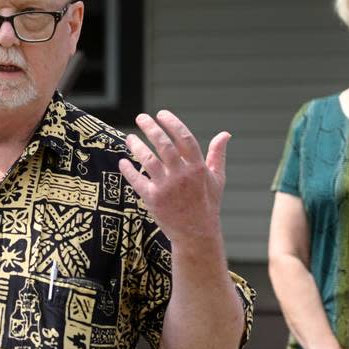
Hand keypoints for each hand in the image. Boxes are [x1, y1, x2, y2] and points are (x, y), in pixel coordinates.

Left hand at [117, 110, 229, 243]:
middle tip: (141, 117)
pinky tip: (123, 162)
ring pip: (147, 160)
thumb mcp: (217, 178)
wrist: (196, 234)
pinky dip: (128, 170)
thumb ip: (218, 154)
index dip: (172, 123)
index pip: (184, 138)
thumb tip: (225, 134)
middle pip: (164, 145)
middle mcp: (182, 175)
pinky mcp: (153, 200)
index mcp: (198, 168)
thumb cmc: (207, 204)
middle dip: (151, 128)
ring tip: (129, 138)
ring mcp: (167, 187)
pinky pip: (136, 181)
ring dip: (136, 146)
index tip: (161, 114)